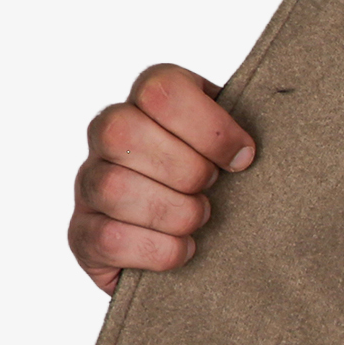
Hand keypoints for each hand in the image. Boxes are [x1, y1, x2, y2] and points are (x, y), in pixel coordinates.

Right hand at [70, 64, 253, 292]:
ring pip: (114, 185)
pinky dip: (159, 250)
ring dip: (174, 211)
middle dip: (186, 170)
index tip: (244, 159)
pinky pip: (109, 237)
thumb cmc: (228, 192)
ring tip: (199, 221)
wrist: (202, 256)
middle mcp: (108, 135)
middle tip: (213, 190)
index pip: (161, 88)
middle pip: (125, 130)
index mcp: (149, 103)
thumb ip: (250, 130)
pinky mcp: (83, 235)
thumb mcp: (239, 152)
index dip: (210, 127)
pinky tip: (185, 251)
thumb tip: (259, 146)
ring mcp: (89, 184)